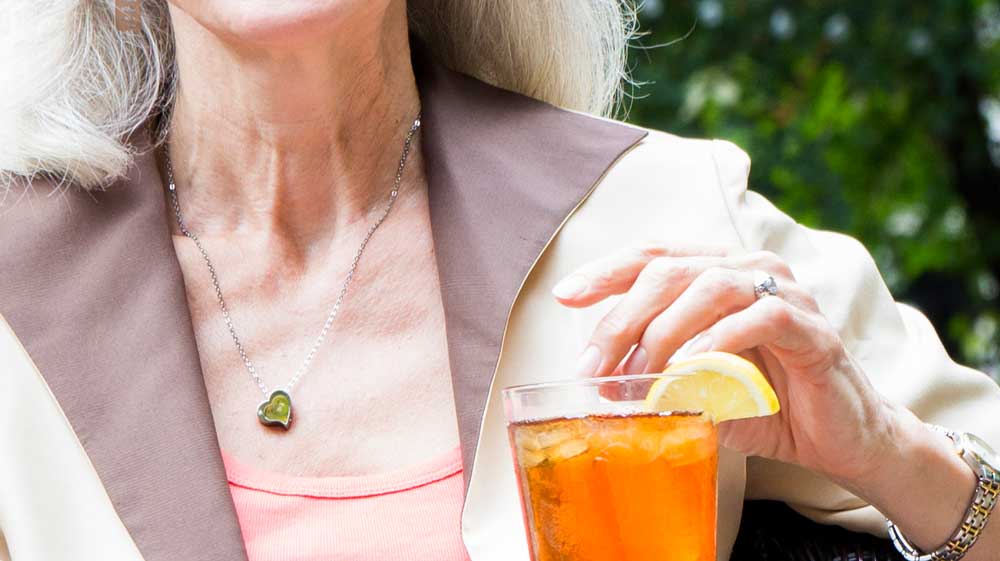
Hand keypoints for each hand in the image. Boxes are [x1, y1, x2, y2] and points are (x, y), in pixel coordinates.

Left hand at [550, 240, 897, 483]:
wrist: (840, 440)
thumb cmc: (764, 405)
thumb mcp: (698, 385)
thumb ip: (657, 372)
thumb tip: (600, 379)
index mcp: (719, 272)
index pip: (654, 255)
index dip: (607, 271)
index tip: (565, 295)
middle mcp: (751, 269)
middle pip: (669, 270)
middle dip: (621, 318)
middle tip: (594, 367)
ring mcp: (786, 294)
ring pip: (710, 286)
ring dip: (662, 332)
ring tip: (637, 376)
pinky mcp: (813, 329)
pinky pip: (760, 318)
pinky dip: (716, 342)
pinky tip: (688, 370)